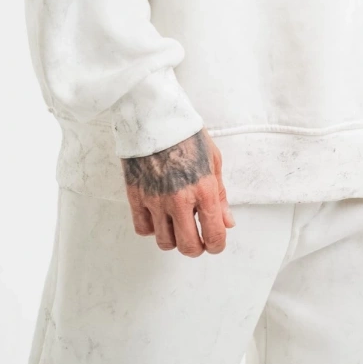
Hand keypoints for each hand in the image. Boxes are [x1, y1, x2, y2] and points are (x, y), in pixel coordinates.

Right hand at [121, 128, 235, 254]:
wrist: (155, 115)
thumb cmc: (186, 133)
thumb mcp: (213, 160)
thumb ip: (220, 195)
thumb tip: (227, 222)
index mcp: (204, 189)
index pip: (214, 235)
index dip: (217, 245)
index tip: (215, 243)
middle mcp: (180, 199)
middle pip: (188, 246)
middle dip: (196, 248)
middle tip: (197, 240)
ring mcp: (155, 199)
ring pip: (164, 242)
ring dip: (173, 239)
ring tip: (176, 225)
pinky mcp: (135, 196)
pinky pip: (143, 228)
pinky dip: (152, 228)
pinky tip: (158, 216)